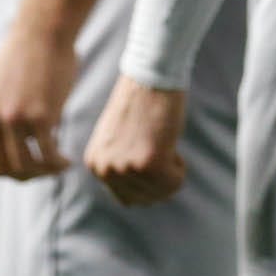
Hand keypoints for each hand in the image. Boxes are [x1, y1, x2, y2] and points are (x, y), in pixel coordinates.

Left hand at [0, 24, 76, 179]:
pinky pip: (48, 155)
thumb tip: (8, 155)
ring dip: (43, 173)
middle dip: (24, 176)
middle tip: (43, 171)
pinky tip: (68, 160)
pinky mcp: (38, 116)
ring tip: (58, 166)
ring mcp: (11, 118)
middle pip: (1, 169)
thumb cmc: (25, 58)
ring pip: (24, 167)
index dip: (0, 171)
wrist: (43, 31)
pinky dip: (58, 164)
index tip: (21, 168)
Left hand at [85, 75, 188, 206]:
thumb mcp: (118, 140)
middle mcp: (105, 169)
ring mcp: (126, 167)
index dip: (147, 179)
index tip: (148, 149)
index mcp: (95, 164)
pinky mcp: (149, 162)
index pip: (127, 198)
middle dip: (160, 178)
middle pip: (145, 199)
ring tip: (162, 140)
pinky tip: (170, 141)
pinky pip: (175, 182)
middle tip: (159, 144)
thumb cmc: (140, 102)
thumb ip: (120, 168)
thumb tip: (132, 202)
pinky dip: (180, 167)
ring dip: (171, 171)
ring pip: (162, 191)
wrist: (150, 74)